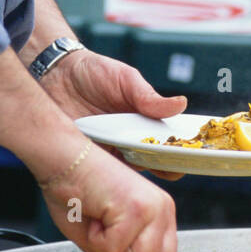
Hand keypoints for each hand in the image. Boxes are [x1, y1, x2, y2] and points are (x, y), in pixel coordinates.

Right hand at [35, 140, 176, 251]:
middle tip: (102, 246)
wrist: (60, 160)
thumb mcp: (102, 239)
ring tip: (99, 226)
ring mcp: (154, 209)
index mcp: (158, 217)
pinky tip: (95, 216)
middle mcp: (163, 211)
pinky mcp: (138, 208)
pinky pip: (120, 250)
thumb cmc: (74, 194)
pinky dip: (99, 241)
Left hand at [40, 49, 187, 179]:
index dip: (183, 152)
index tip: (193, 153)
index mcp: (146, 126)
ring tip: (139, 165)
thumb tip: (181, 104)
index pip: (170, 146)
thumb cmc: (95, 73)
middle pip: (155, 166)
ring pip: (128, 176)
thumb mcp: (126, 79)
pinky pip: (100, 175)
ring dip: (135, 177)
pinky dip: (106, 177)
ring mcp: (109, 153)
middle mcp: (130, 144)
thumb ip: (149, 97)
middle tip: (170, 164)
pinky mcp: (87, 158)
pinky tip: (111, 173)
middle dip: (165, 168)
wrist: (57, 73)